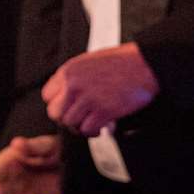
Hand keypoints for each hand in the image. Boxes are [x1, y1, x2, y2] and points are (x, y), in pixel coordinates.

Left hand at [44, 42, 158, 135]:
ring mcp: (88, 98)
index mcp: (69, 70)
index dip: (57, 104)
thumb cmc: (122, 61)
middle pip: (55, 113)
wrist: (145, 64)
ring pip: (70, 124)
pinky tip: (102, 127)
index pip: (47, 95)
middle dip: (66, 119)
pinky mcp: (104, 110)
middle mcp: (74, 84)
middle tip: (78, 119)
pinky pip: (88, 129)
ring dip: (80, 127)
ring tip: (91, 124)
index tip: (67, 107)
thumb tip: (66, 94)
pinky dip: (94, 132)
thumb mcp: (89, 61)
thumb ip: (74, 77)